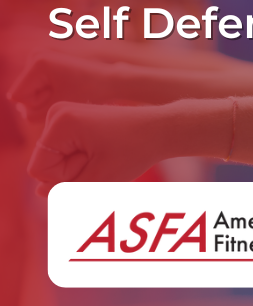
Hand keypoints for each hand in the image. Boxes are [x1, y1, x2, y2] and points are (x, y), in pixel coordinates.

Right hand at [7, 54, 122, 122]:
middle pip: (23, 92)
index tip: (58, 99)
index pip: (18, 96)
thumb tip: (21, 110)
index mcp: (37, 63)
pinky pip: (38, 85)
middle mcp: (35, 55)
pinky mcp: (47, 62)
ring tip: (66, 92)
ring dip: (45, 97)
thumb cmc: (88, 92)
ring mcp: (41, 57)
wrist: (109, 80)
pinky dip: (50, 91)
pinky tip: (65, 89)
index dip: (36, 105)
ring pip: (30, 90)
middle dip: (41, 100)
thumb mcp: (57, 106)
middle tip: (64, 96)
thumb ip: (32, 114)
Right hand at [28, 102, 161, 194]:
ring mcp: (65, 115)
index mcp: (59, 122)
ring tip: (105, 154)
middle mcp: (57, 113)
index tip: (94, 162)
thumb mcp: (100, 178)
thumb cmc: (134, 150)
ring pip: (57, 159)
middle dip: (73, 170)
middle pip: (47, 162)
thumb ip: (66, 190)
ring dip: (80, 166)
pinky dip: (83, 159)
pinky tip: (103, 152)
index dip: (65, 178)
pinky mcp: (74, 120)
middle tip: (103, 157)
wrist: (159, 129)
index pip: (39, 169)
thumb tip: (40, 192)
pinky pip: (66, 151)